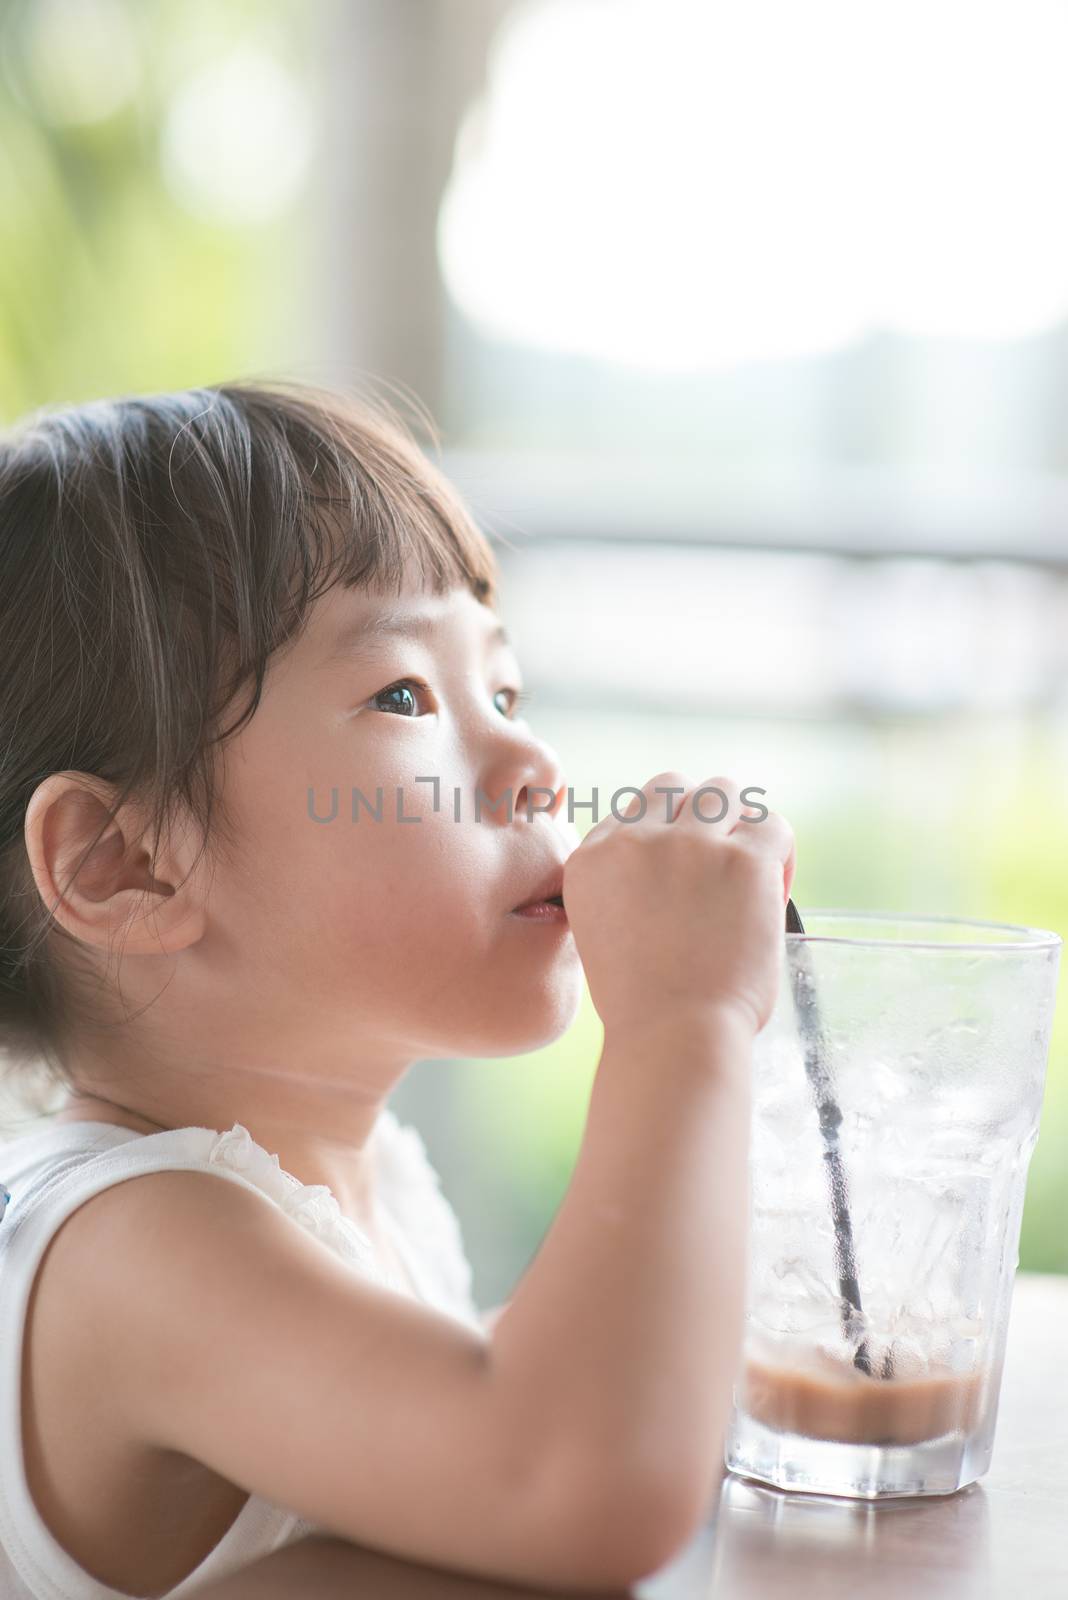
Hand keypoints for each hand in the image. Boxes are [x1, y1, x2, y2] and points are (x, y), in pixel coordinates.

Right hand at [561, 772, 794, 1038]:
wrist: (672, 1035)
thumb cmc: (641, 1006)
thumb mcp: (599, 932)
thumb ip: (619, 889)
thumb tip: (661, 872)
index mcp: (591, 859)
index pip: (629, 815)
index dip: (660, 839)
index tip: (678, 875)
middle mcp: (635, 840)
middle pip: (670, 786)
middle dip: (693, 815)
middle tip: (714, 860)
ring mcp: (691, 845)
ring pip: (721, 791)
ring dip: (735, 822)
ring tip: (746, 867)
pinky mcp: (744, 860)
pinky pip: (772, 824)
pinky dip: (778, 850)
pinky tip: (774, 883)